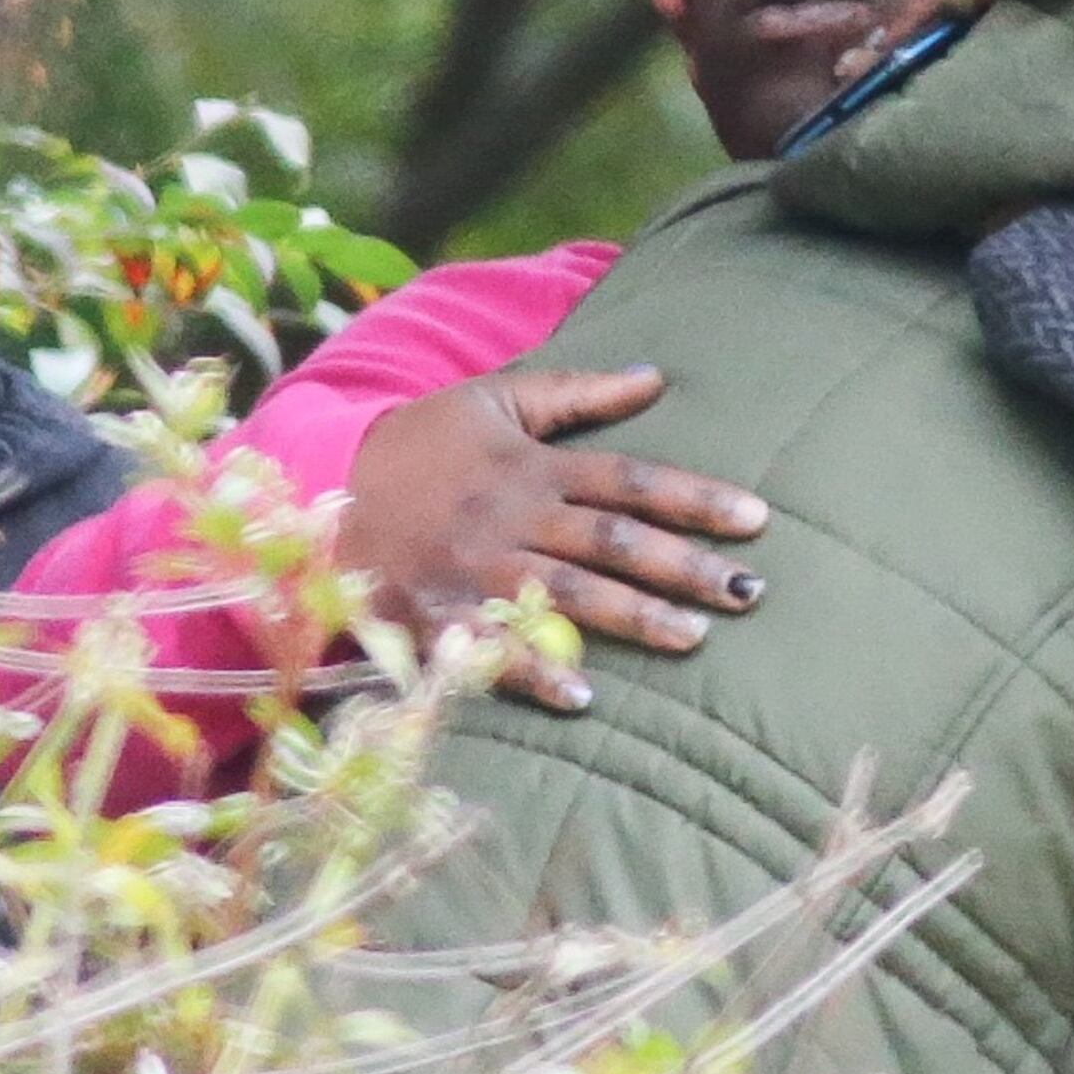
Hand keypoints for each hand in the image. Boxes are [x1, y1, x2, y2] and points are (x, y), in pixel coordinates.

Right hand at [337, 366, 768, 711]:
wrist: (317, 486)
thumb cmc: (419, 443)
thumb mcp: (495, 398)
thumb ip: (578, 391)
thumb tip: (658, 376)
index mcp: (532, 466)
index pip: (630, 480)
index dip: (695, 498)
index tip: (757, 520)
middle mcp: (511, 517)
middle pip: (610, 541)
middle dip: (682, 567)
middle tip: (749, 592)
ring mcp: (473, 569)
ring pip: (564, 593)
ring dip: (630, 618)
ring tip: (694, 639)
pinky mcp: (433, 615)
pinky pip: (489, 648)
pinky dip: (533, 671)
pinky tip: (583, 696)